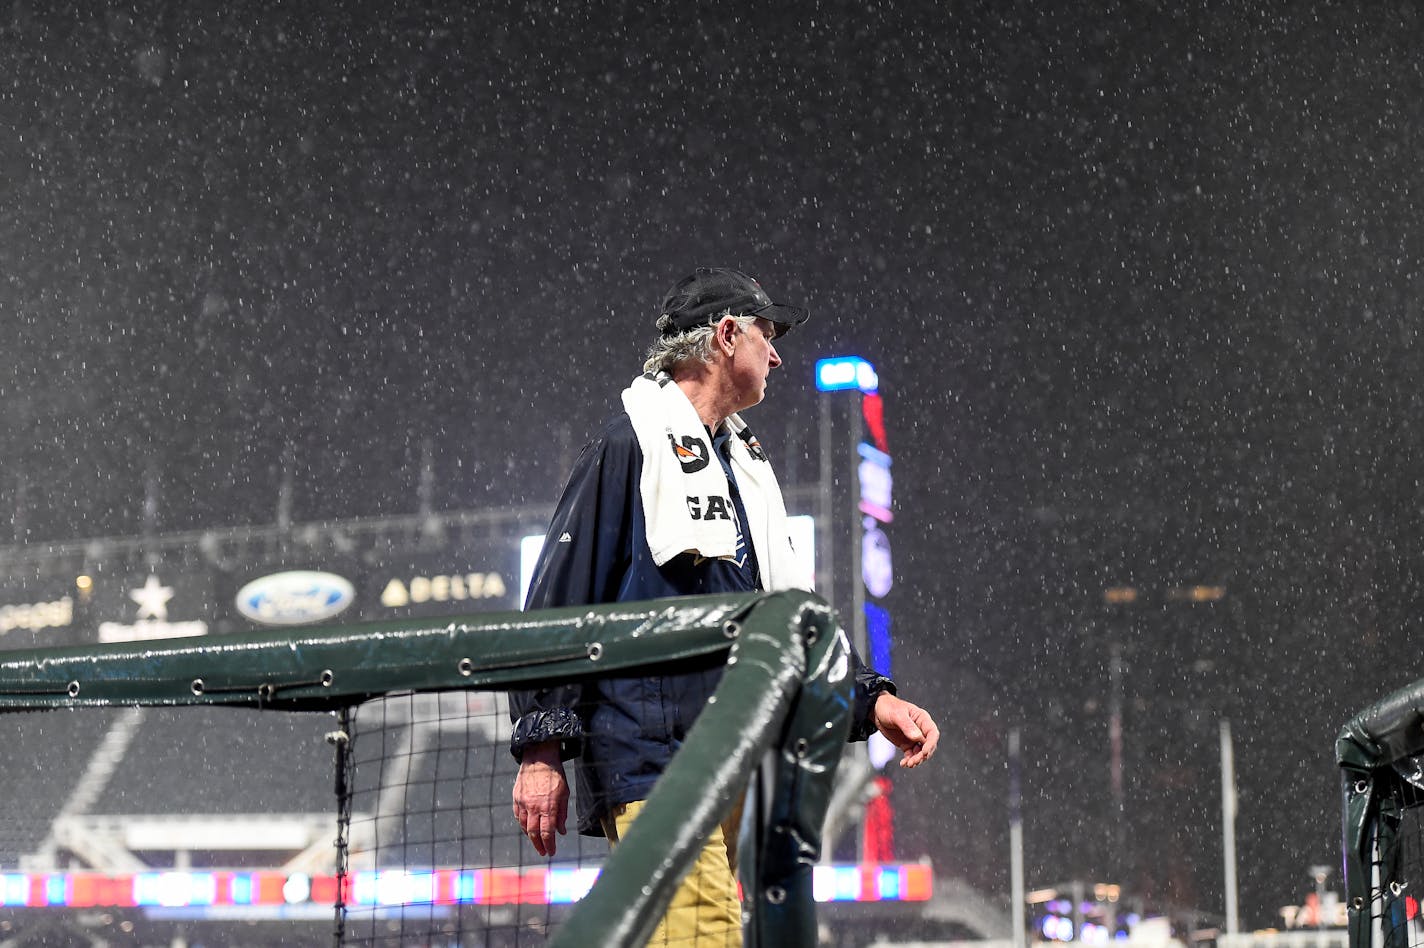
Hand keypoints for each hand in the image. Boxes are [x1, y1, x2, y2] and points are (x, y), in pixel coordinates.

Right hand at [512, 741, 568, 855]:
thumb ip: (562, 813)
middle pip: (534, 833)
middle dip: (539, 845)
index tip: (551, 852)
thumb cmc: (555, 775)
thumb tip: (561, 831)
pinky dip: (523, 824)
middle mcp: (534, 806)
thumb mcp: (565, 793)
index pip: (547, 832)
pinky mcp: (516, 798)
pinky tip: (527, 827)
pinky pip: (518, 816)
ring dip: (530, 836)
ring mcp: (523, 802)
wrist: (539, 758)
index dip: (549, 845)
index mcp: (548, 806)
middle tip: (543, 852)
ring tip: (537, 841)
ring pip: (524, 826)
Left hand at [871, 694, 938, 768]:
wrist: (876, 710)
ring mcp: (914, 737)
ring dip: (916, 759)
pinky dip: (908, 760)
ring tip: (908, 764)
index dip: (930, 744)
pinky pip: (911, 754)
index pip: (932, 733)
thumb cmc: (888, 707)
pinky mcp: (906, 744)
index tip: (924, 752)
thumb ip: (907, 725)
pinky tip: (903, 763)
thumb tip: (917, 737)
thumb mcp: (897, 714)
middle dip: (923, 755)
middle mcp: (921, 729)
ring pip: (920, 752)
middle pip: (928, 745)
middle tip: (913, 761)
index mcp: (922, 719)